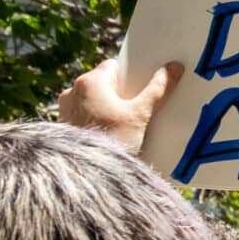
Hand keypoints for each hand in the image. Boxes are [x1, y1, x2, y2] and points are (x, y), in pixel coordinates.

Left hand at [57, 59, 182, 152]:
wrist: (88, 173)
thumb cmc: (113, 140)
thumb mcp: (140, 114)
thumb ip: (157, 89)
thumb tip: (173, 67)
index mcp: (90, 81)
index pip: (114, 66)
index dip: (131, 75)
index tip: (143, 88)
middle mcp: (73, 91)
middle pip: (104, 83)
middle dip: (121, 93)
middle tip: (138, 108)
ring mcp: (66, 108)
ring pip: (94, 99)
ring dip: (108, 107)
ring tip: (126, 123)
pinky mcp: (65, 125)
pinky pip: (85, 114)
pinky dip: (97, 119)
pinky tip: (111, 133)